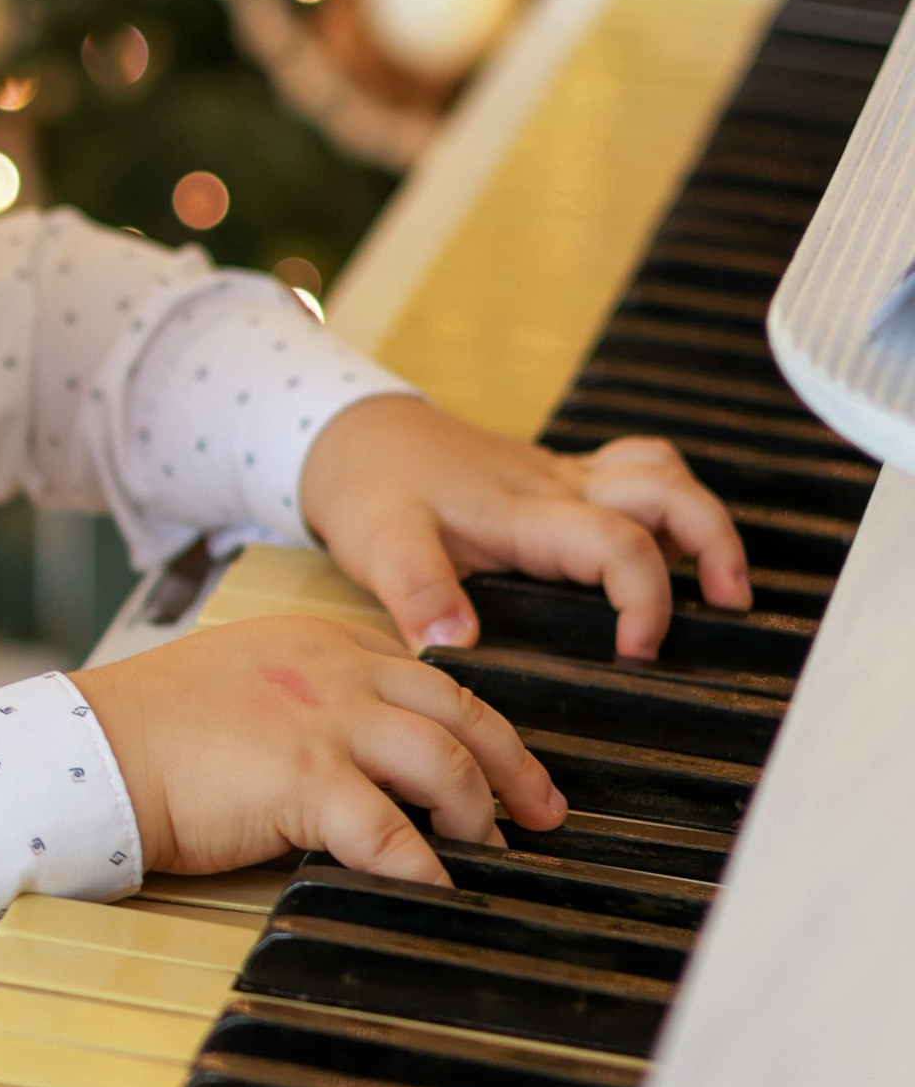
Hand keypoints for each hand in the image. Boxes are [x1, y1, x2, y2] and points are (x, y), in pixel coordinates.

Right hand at [74, 613, 565, 889]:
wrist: (98, 744)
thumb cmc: (153, 726)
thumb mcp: (247, 682)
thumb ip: (308, 699)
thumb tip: (356, 754)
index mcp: (324, 643)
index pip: (428, 678)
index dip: (477, 725)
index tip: (503, 762)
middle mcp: (337, 671)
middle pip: (462, 712)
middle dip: (516, 768)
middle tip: (542, 812)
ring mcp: (326, 722)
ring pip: (446, 764)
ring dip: (479, 817)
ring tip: (491, 856)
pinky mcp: (307, 779)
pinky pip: (393, 834)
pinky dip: (425, 870)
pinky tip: (437, 893)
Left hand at [297, 392, 748, 663]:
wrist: (354, 434)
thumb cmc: (370, 490)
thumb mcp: (379, 546)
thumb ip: (417, 593)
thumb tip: (457, 644)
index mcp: (525, 512)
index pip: (618, 544)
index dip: (645, 598)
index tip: (640, 653)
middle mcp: (558, 487)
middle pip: (668, 491)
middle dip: (714, 543)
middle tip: (731, 604)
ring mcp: (562, 476)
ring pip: (660, 474)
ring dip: (702, 519)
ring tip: (722, 582)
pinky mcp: (557, 476)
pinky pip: (635, 470)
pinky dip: (668, 500)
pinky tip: (669, 546)